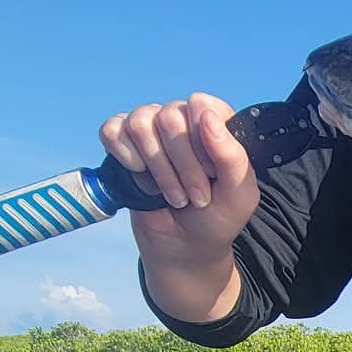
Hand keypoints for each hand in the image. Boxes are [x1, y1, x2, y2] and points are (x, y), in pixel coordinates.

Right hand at [99, 93, 259, 267]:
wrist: (186, 246)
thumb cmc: (217, 218)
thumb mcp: (240, 195)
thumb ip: (232, 156)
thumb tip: (205, 115)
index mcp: (213, 122)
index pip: (201, 104)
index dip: (204, 141)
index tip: (213, 174)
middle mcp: (180, 118)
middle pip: (170, 117)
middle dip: (184, 166)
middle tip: (196, 197)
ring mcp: (149, 128)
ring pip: (140, 123)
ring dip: (158, 168)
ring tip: (173, 195)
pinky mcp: (122, 143)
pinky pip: (112, 131)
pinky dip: (126, 157)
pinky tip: (141, 175)